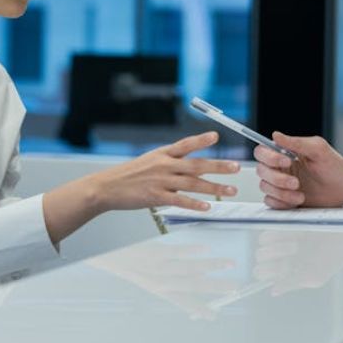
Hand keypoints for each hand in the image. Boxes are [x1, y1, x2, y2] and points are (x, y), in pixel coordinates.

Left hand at [88, 242, 239, 319]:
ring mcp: (156, 268)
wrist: (106, 257)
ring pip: (188, 270)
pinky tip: (204, 249)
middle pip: (192, 286)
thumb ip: (166, 280)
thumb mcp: (145, 279)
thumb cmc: (127, 267)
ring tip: (228, 264)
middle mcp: (159, 281)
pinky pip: (175, 253)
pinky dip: (191, 251)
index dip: (200, 309)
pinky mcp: (152, 253)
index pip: (183, 302)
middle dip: (215, 287)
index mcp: (158, 290)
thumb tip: (192, 276)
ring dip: (210, 267)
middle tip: (234, 287)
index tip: (215, 315)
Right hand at [91, 132, 240, 211]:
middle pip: (196, 164)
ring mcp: (160, 181)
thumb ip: (170, 163)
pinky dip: (195, 203)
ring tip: (230, 190)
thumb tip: (190, 167)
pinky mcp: (156, 196)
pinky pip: (180, 200)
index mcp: (162, 154)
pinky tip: (207, 206)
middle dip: (218, 166)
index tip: (216, 136)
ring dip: (214, 187)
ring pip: (193, 183)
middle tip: (236, 167)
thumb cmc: (129, 176)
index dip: (201, 140)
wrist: (106, 188)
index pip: (185, 144)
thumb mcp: (149, 162)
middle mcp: (164, 165)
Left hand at [252, 230, 342, 295]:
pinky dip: (282, 231)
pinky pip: (272, 226)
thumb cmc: (331, 259)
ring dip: (277, 244)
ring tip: (297, 243)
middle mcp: (278, 253)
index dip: (267, 271)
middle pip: (259, 256)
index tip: (285, 268)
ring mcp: (281, 236)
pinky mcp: (286, 221)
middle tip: (293, 253)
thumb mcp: (315, 276)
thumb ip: (294, 283)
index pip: (261, 272)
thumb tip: (273, 291)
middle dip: (273, 256)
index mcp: (283, 269)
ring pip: (262, 241)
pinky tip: (298, 233)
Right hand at [253, 133, 342, 208]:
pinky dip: (282, 202)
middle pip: (261, 171)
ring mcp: (281, 185)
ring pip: (265, 187)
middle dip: (278, 179)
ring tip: (300, 194)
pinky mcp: (284, 199)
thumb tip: (276, 135)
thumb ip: (296, 142)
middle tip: (296, 182)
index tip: (287, 161)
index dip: (269, 157)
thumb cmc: (334, 166)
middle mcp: (280, 168)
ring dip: (282, 193)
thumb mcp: (318, 149)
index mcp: (285, 153)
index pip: (262, 152)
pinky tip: (297, 201)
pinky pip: (270, 202)